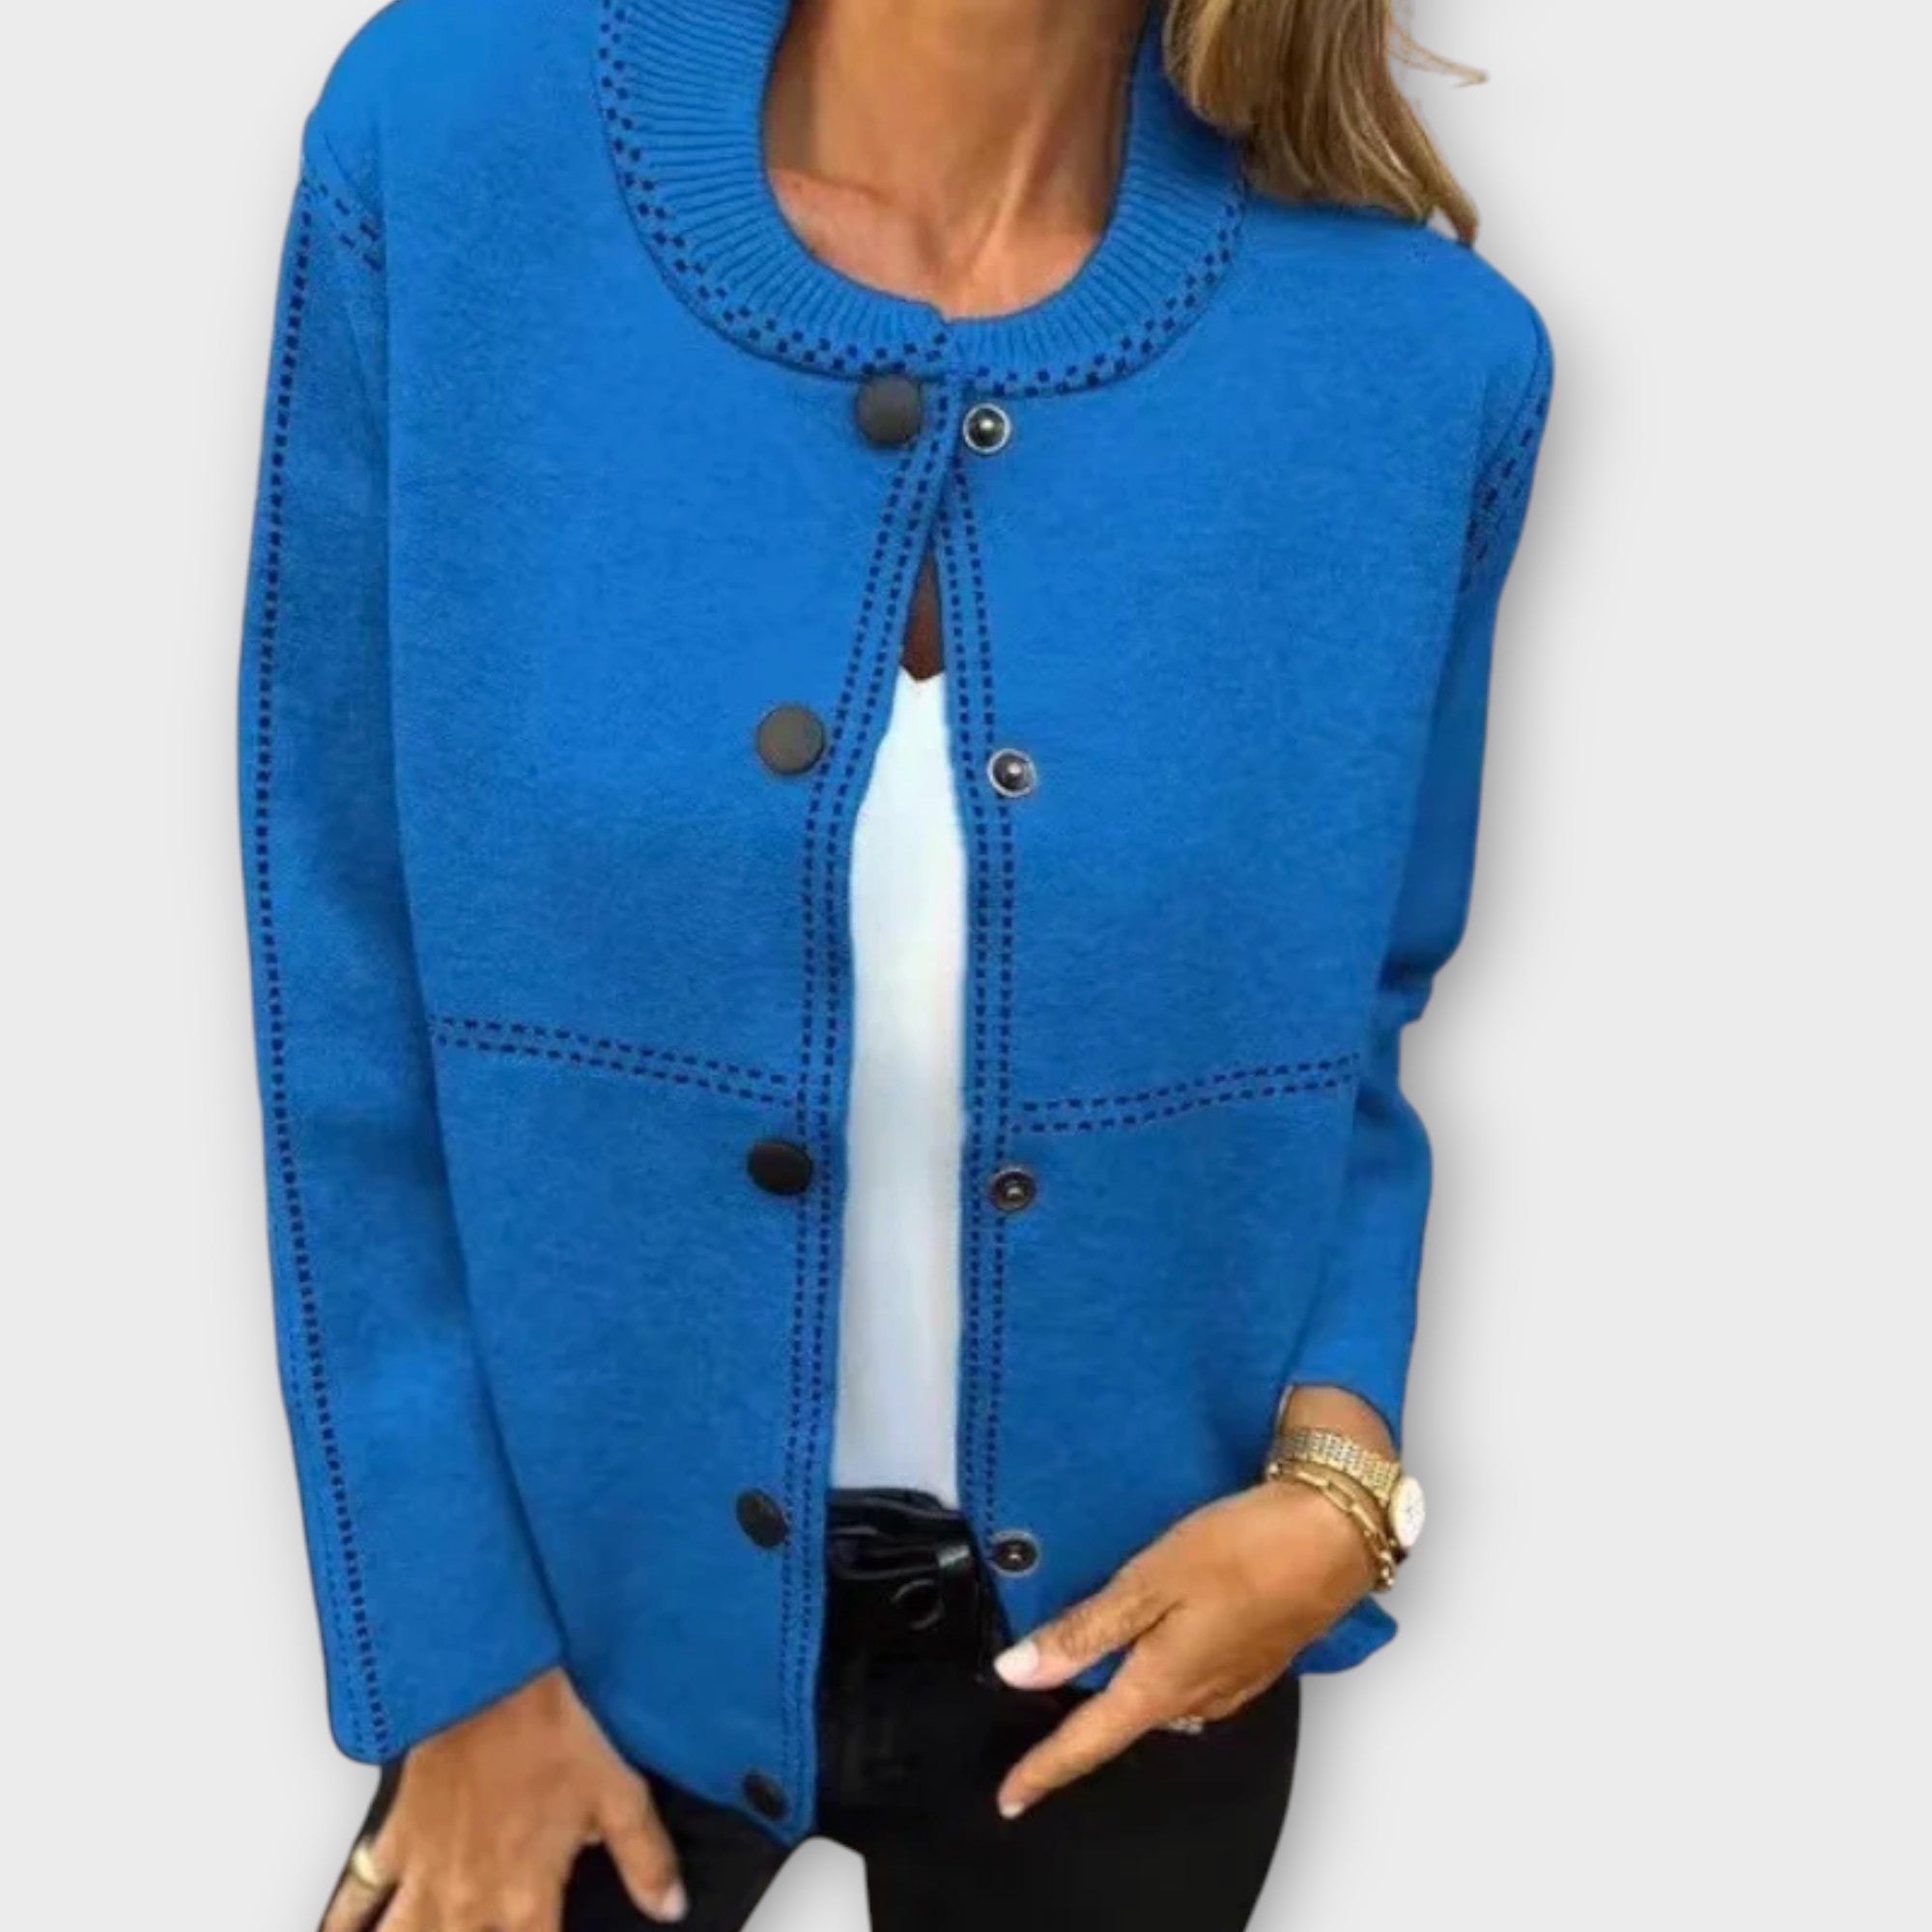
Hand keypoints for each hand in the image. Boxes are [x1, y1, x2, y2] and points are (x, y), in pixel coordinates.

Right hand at [322, 1668, 686, 1931]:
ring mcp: (424, 1879)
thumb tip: (670, 1906)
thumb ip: (646, 1860)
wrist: (489, 1683)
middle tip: (490, 1930)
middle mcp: (468, 1904)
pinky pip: (356, 1902)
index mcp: (524, 1902)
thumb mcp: (618, 1793)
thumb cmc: (550, 1733)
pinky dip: (344, 1927)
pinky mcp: (395, 1844)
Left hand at [990, 1480, 1377, 1818]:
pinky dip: (1160, 1664)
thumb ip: (1086, 1630)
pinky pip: (1190, 1679)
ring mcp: (1231, 1683)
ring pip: (1158, 1697)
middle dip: (1083, 1717)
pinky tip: (1158, 1633)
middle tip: (1044, 1701)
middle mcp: (1197, 1699)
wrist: (1335, 1533)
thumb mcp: (1149, 1581)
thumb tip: (1019, 1671)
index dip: (1043, 1770)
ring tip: (1094, 1658)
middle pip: (1123, 1719)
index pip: (1088, 1743)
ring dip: (1125, 1683)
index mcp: (1163, 1685)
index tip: (1010, 1796)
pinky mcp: (1254, 1660)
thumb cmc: (1244, 1549)